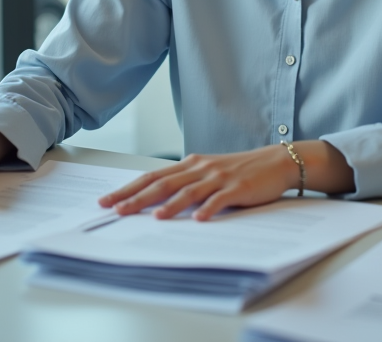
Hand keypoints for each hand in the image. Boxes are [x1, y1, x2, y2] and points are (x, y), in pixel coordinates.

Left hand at [98, 145, 297, 220]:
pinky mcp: (237, 187)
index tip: (107, 201)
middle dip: (137, 198)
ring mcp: (218, 177)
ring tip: (154, 217)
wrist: (274, 161)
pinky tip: (199, 219)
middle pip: (163, 184)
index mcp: (189, 165)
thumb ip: (185, 183)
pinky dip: (208, 208)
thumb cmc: (238, 170)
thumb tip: (156, 200)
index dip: (128, 189)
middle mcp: (200, 168)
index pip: (152, 177)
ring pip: (188, 191)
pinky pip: (220, 199)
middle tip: (116, 210)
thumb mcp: (207, 172)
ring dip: (170, 205)